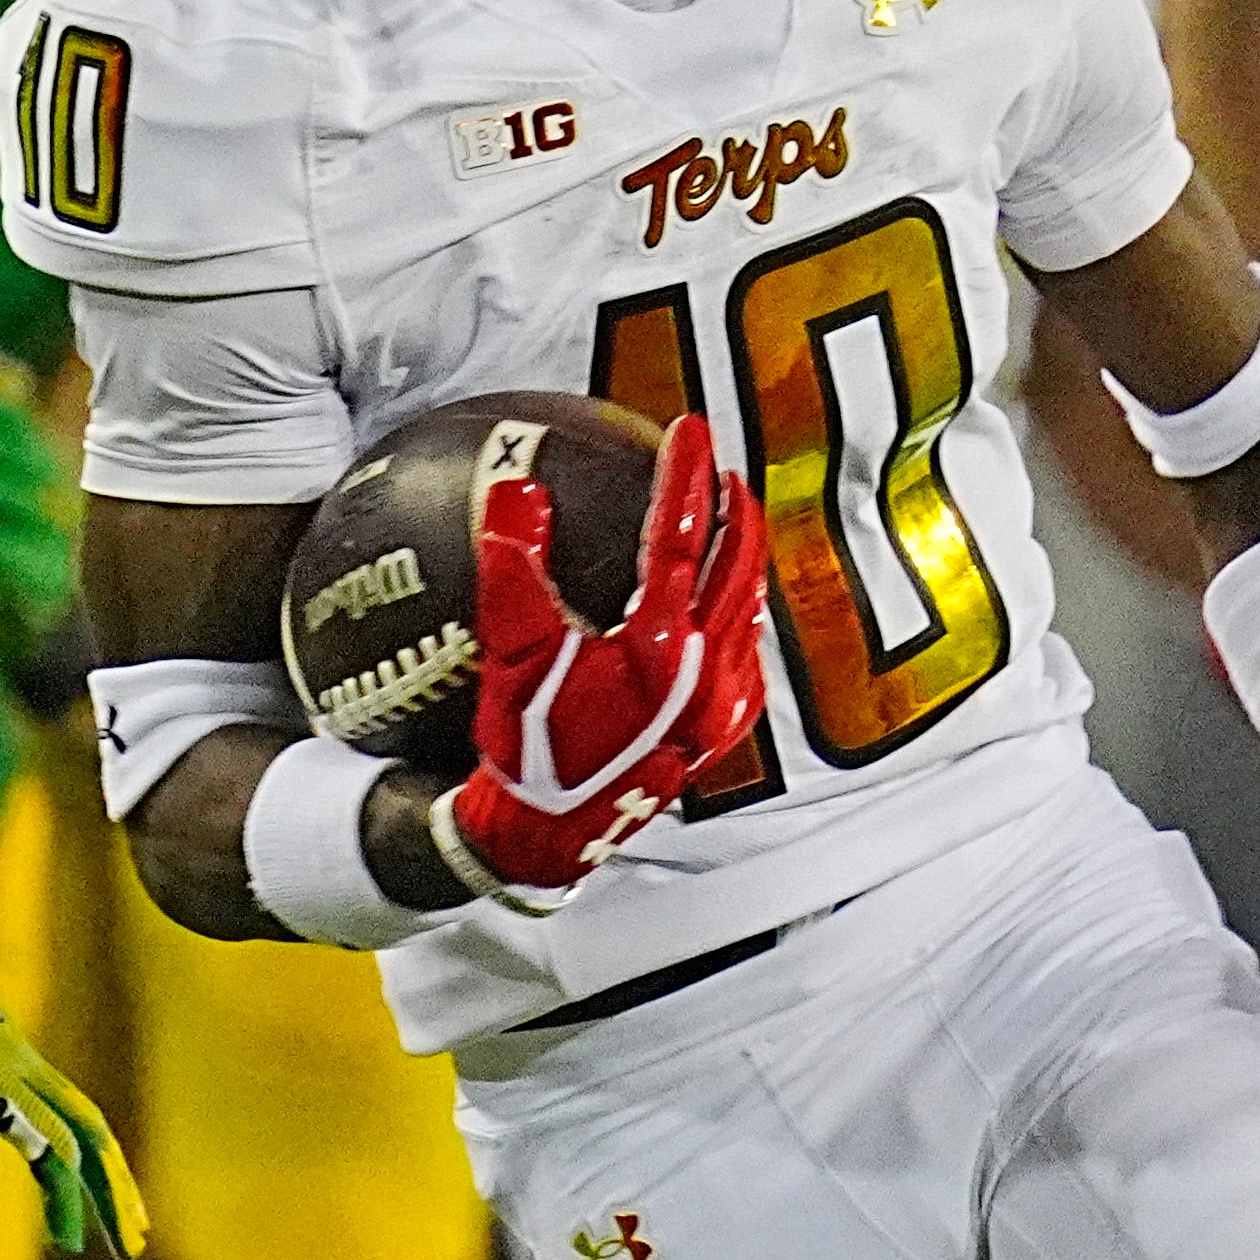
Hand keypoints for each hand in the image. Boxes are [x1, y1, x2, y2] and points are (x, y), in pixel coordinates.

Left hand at [0, 847, 147, 1254]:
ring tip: (120, 1225)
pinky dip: (67, 1147)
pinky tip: (60, 1176)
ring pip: (76, 1115)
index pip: (49, 1137)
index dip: (66, 1193)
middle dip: (114, 1187)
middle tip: (132, 1247)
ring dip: (102, 1171)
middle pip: (87, 1127)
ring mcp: (7, 1052)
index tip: (67, 1244)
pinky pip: (48, 1105)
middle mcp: (11, 1056)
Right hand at [442, 409, 769, 896]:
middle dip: (734, 505)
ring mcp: (721, 703)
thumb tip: (516, 486)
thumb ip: (512, 564)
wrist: (551, 834)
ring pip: (750, 604)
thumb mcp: (509, 653)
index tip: (687, 426)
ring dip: (742, 554)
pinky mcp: (721, 731)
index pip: (681, 533)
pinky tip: (724, 604)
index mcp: (660, 643)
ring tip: (729, 519)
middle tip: (720, 464)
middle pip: (738, 562)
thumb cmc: (526, 747)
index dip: (685, 471)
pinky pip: (747, 652)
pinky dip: (740, 611)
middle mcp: (706, 668)